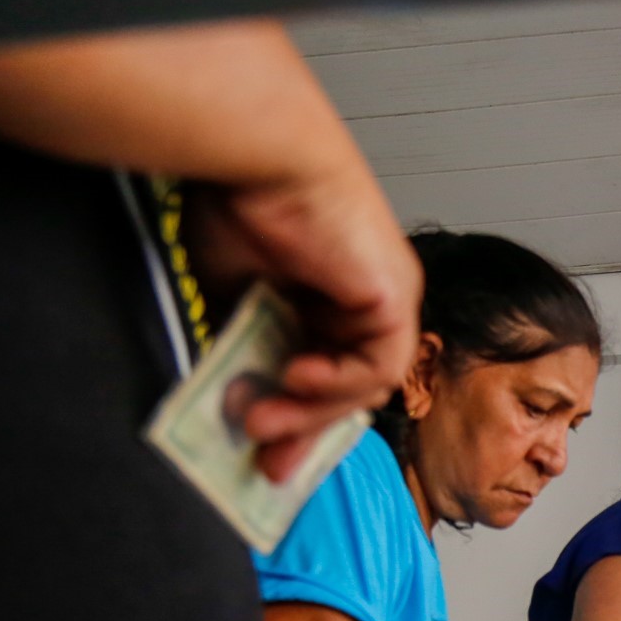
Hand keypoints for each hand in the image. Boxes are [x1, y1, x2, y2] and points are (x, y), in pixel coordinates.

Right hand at [185, 163, 420, 480]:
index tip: (262, 454)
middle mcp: (362, 301)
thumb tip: (229, 396)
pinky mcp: (393, 297)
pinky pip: (378, 363)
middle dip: (303, 432)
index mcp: (325, 298)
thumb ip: (238, 345)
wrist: (256, 155)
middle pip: (344, 389)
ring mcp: (384, 300)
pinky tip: (297, 379)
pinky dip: (339, 381)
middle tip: (266, 464)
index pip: (320, 375)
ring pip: (361, 384)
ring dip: (312, 412)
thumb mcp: (228, 292)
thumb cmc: (236, 202)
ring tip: (264, 423)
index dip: (294, 419)